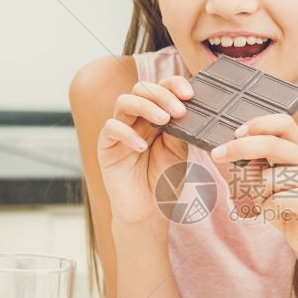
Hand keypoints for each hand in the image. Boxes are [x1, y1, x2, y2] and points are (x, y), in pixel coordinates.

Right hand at [97, 75, 193, 225]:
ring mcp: (121, 131)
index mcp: (156, 117)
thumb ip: (178, 128)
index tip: (190, 94)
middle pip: (141, 89)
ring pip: (124, 102)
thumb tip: (185, 106)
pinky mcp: (107, 147)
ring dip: (146, 106)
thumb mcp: (179, 152)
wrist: (151, 212)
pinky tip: (142, 147)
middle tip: (178, 110)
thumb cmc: (165, 182)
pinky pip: (111, 128)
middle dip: (161, 94)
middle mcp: (137, 120)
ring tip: (164, 120)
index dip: (174, 85)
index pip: (161, 89)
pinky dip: (126, 133)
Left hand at [210, 113, 297, 256]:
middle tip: (216, 154)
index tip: (236, 132)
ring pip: (267, 179)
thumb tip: (227, 150)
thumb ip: (256, 162)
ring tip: (273, 202)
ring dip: (259, 194)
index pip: (283, 122)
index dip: (259, 123)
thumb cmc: (284, 204)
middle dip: (240, 148)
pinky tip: (282, 213)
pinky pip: (275, 200)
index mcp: (297, 148)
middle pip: (271, 144)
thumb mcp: (267, 178)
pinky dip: (270, 210)